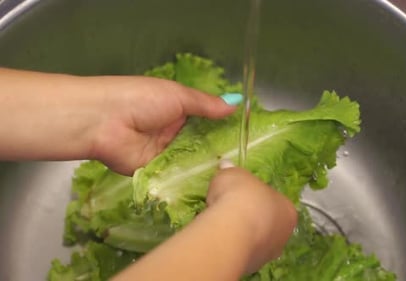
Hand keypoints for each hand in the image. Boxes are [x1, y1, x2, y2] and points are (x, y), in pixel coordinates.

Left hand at [0, 68, 237, 174]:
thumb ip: (206, 104)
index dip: (224, 126)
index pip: (207, 119)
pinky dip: (193, 179)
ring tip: (237, 174)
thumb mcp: (178, 96)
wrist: (103, 121)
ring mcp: (165, 153)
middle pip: (202, 142)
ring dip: (209, 165)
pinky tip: (215, 185)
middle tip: (248, 160)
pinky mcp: (157, 172)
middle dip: (220, 149)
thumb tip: (236, 105)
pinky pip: (178, 176)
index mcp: (178, 109)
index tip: (248, 135)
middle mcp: (174, 131)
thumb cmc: (141, 99)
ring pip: (192, 160)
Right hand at [207, 161, 297, 273]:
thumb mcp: (233, 174)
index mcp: (288, 210)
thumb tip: (225, 165)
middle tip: (233, 211)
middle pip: (268, 224)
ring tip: (224, 226)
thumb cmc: (241, 196)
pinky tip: (223, 239)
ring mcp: (270, 253)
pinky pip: (243, 252)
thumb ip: (230, 171)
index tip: (242, 196)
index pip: (274, 202)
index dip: (257, 198)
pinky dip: (235, 246)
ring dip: (244, 234)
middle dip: (253, 219)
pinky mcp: (254, 266)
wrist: (231, 229)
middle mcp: (284, 234)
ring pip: (257, 241)